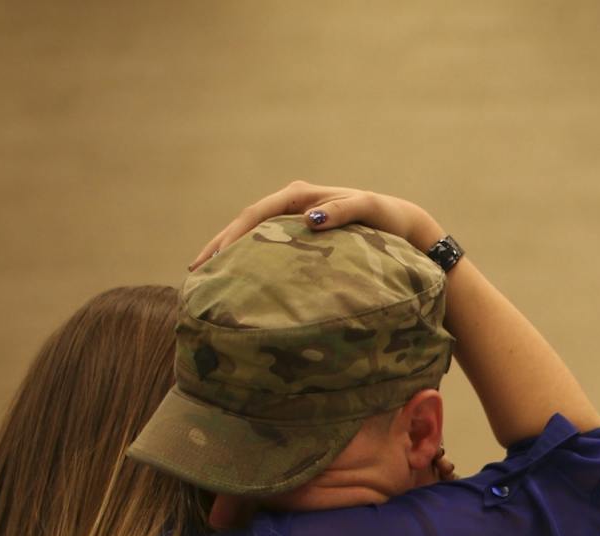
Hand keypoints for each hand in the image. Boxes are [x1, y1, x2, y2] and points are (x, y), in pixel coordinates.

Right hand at [192, 182, 442, 270]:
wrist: (403, 225)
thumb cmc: (386, 217)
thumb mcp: (366, 209)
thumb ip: (341, 211)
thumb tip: (308, 220)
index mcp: (301, 195)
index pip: (255, 215)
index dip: (230, 236)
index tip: (212, 258)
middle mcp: (293, 203)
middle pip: (245, 223)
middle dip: (219, 245)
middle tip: (195, 271)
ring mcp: (295, 218)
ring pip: (253, 235)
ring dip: (229, 252)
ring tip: (207, 276)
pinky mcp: (301, 235)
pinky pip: (267, 245)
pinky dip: (249, 258)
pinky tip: (236, 276)